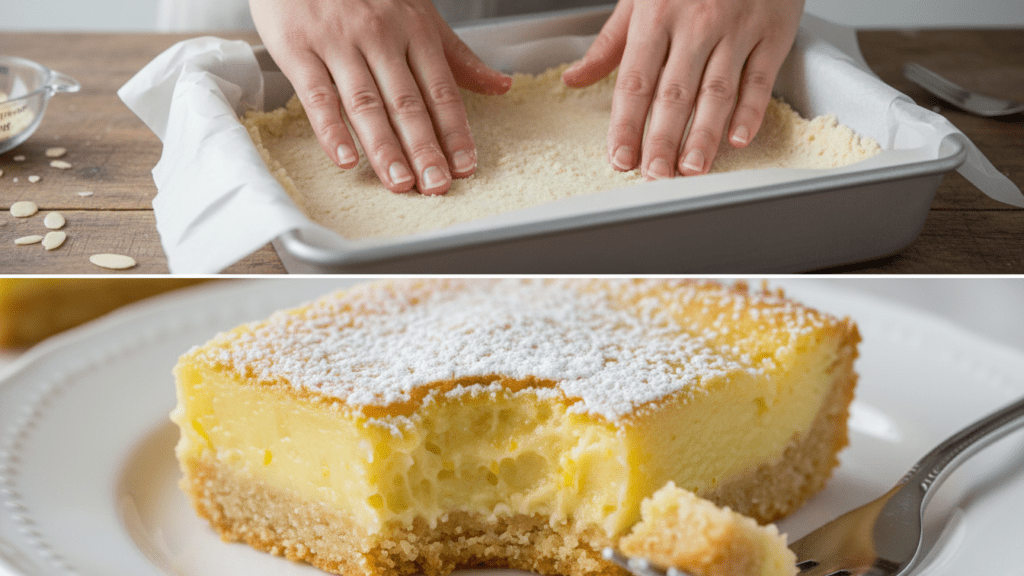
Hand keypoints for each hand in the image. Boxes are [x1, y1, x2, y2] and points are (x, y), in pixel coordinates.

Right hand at [249, 0, 511, 194]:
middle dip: (425, 149)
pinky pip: (318, 95)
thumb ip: (457, 56)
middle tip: (436, 186)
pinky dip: (331, 130)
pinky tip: (345, 158)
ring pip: (367, 103)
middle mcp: (380, 37)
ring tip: (400, 182)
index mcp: (415, 30)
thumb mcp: (419, 13)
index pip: (441, 90)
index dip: (455, 131)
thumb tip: (501, 86)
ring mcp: (338, 43)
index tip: (465, 165)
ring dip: (385, 147)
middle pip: (407, 103)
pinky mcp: (299, 49)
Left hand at [562, 0, 803, 179]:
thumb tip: (574, 78)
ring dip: (702, 136)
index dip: (625, 124)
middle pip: (674, 93)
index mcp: (656, 14)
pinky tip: (738, 139)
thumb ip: (610, 42)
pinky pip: (760, 78)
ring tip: (690, 170)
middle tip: (653, 176)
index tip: (619, 158)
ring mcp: (736, 28)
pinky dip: (751, 111)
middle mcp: (696, 23)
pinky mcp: (773, 31)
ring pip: (717, 92)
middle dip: (661, 139)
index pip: (635, 81)